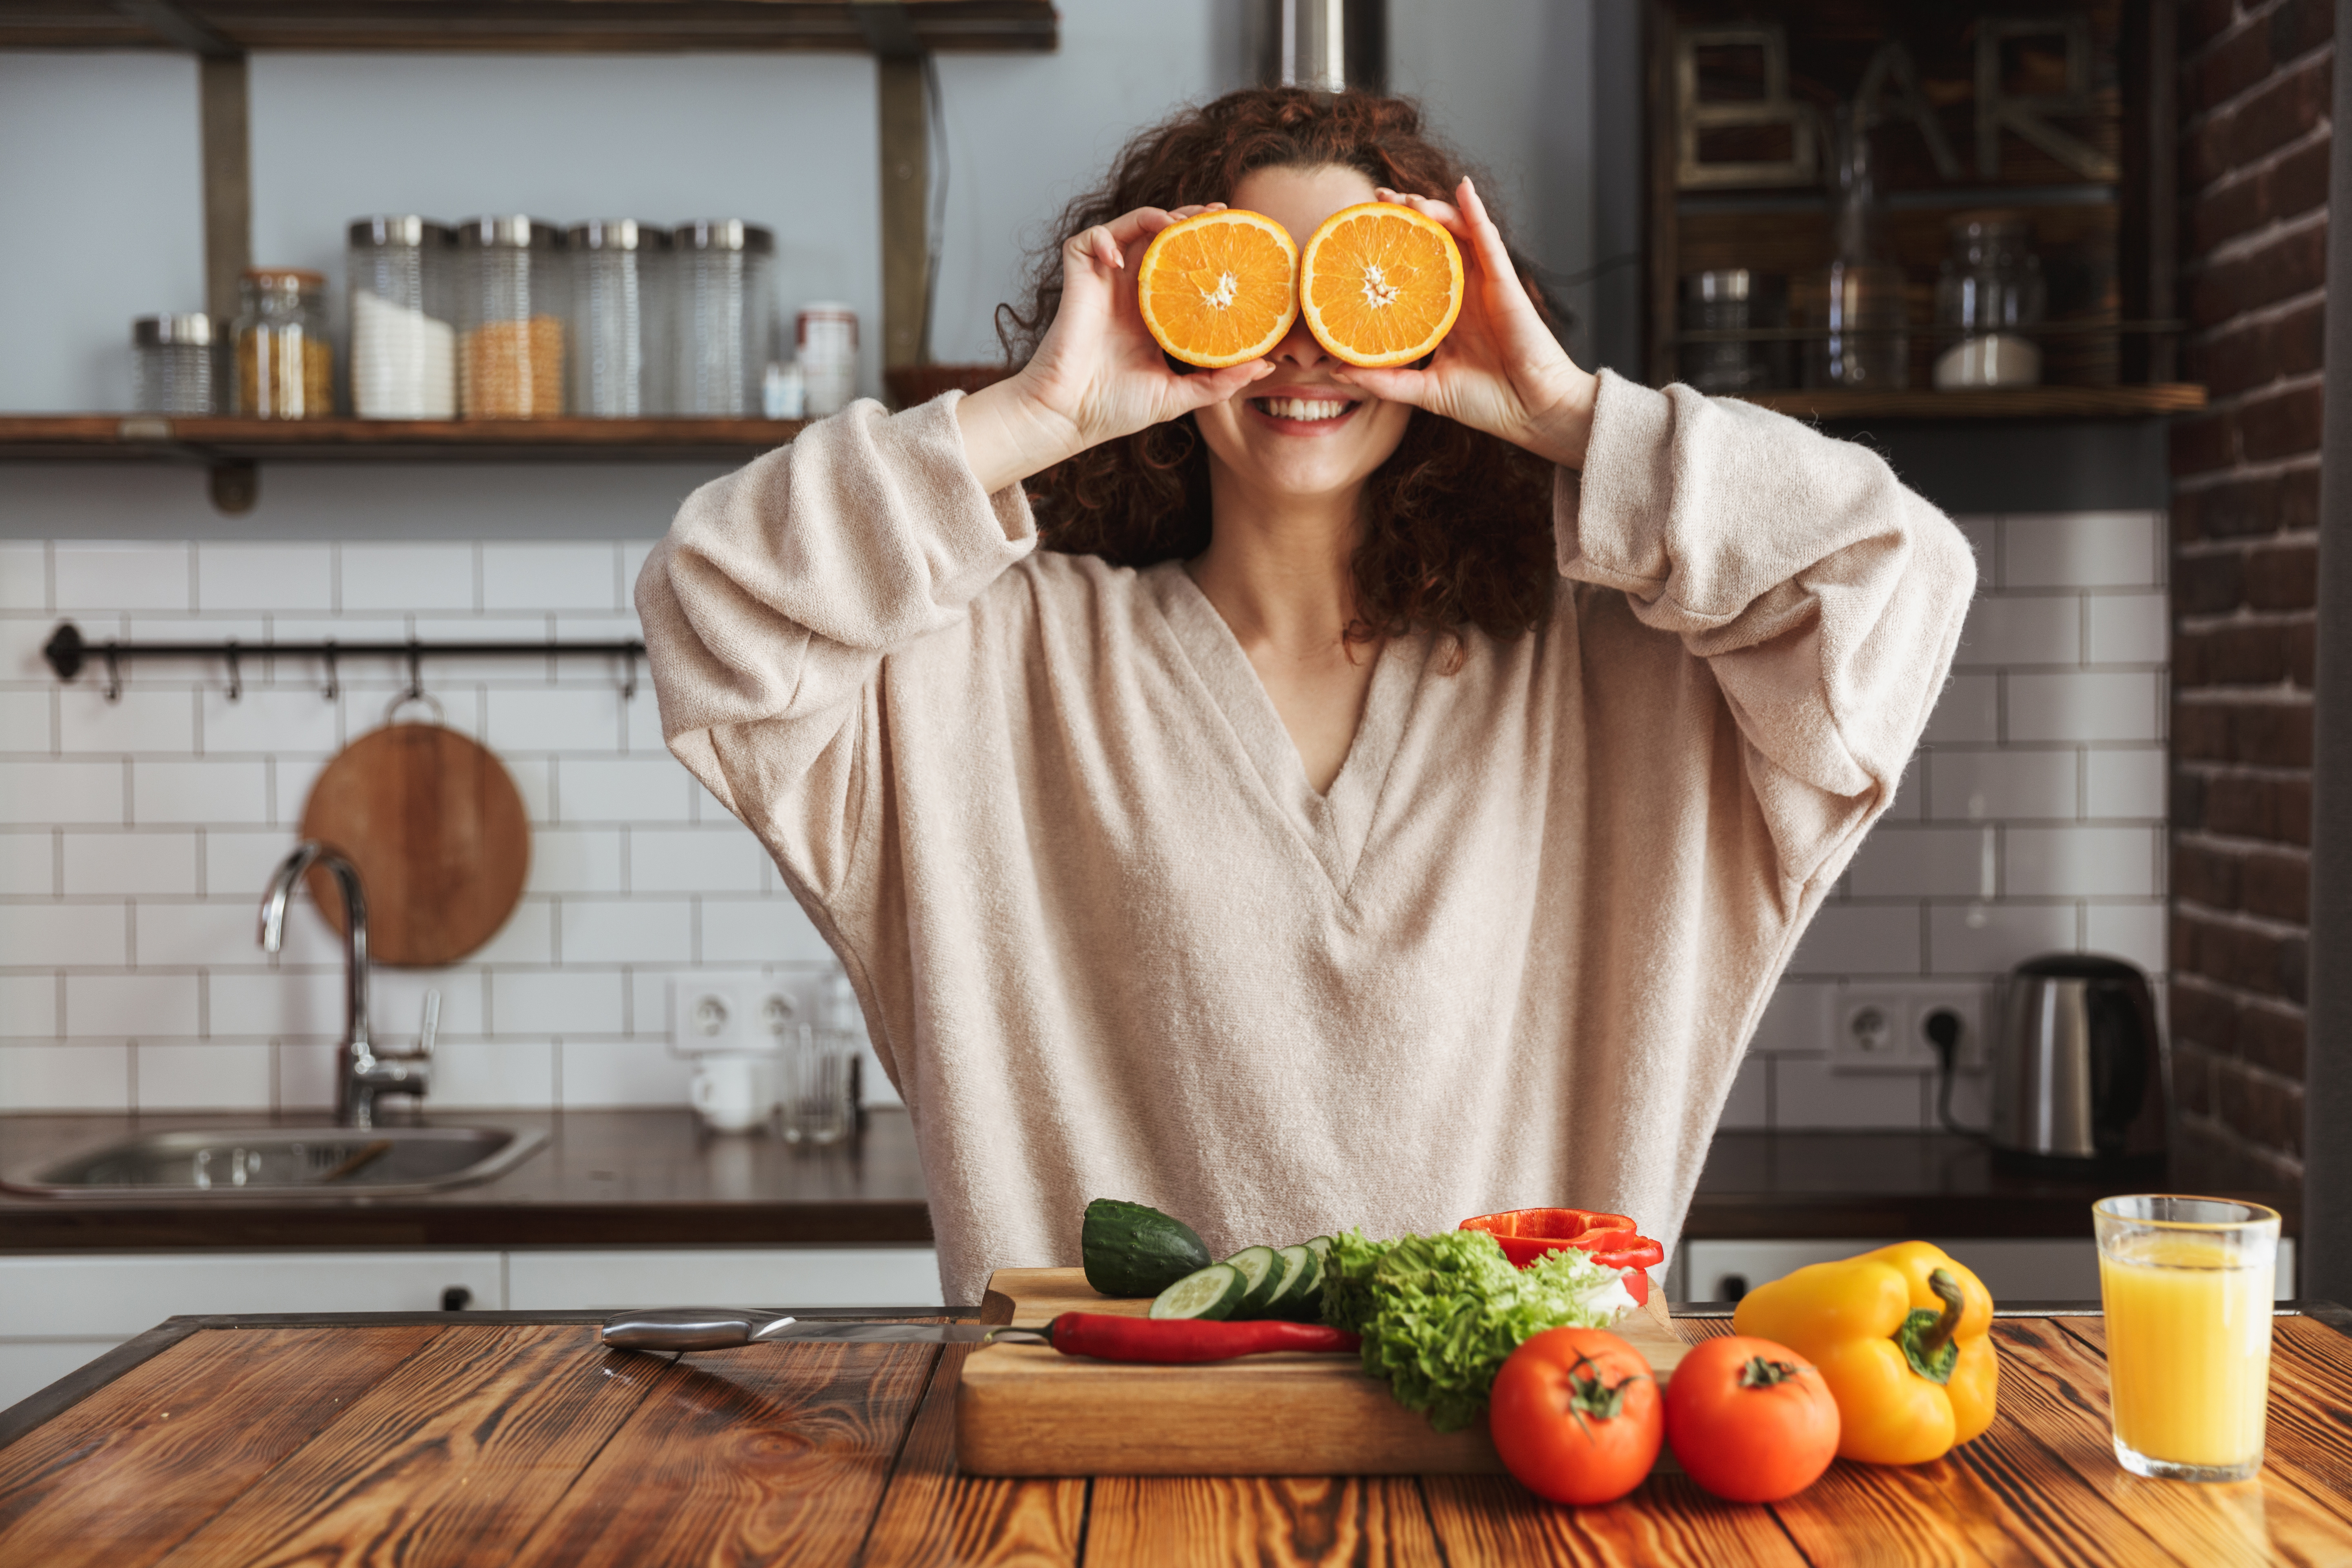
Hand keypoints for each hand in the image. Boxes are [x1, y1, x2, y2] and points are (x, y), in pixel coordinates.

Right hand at [956, 205, 1275, 494]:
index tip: (1234, 235)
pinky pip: (1087, 240)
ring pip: (1129, 229)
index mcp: (1154, 314)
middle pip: (1161, 238)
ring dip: (1154, 217)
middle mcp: (1130, 293)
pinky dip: (1104, 238)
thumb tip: (1266, 364)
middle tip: (1216, 215)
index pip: (1183, 267)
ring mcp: (1103, 283)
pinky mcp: (1077, 280)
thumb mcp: (1179, 395)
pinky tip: (1122, 256)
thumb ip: (1220, 381)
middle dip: (1187, 220)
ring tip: (1176, 225)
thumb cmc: (1115, 409)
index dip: (1205, 247)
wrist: (1068, 416)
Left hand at [1329, 178, 1600, 469]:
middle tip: (1377, 199)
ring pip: (1458, 233)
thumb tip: (1337, 370)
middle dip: (1406, 217)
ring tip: (1406, 197)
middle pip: (1433, 242)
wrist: (1531, 413)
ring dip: (1434, 210)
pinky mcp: (1506, 284)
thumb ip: (1385, 380)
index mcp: (1444, 315)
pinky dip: (1476, 213)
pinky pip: (1489, 241)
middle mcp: (1463, 294)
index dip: (1390, 248)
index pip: (1413, 271)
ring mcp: (1486, 285)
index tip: (1360, 233)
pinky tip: (1463, 189)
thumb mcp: (1425, 391)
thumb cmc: (1488, 402)